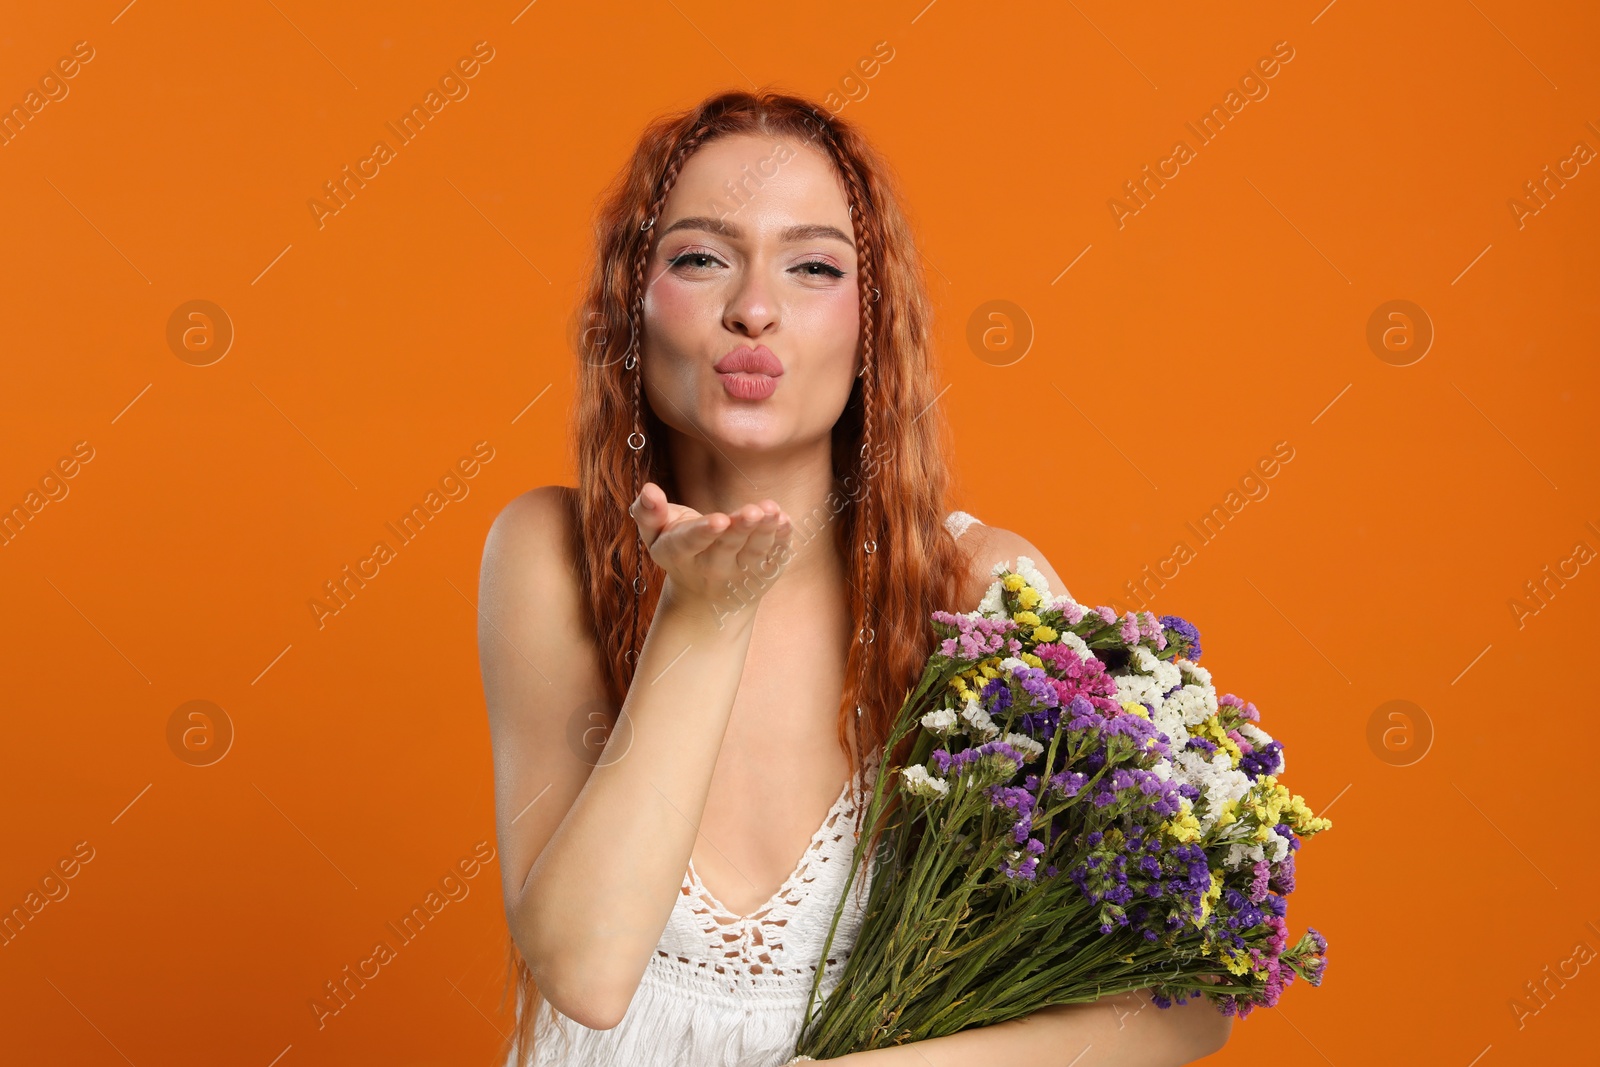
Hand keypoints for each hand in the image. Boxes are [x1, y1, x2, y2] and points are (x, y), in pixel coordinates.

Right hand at [628, 481, 793, 622]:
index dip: (703, 532)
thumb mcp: (655, 535)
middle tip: (752, 511)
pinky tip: (786, 521)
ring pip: (754, 552)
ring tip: (772, 511)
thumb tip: (648, 490)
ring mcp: (740, 573)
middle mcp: (710, 568)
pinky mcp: (764, 573)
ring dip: (765, 531)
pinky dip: (782, 540)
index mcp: (679, 554)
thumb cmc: (679, 551)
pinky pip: (774, 556)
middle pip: (727, 546)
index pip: (690, 543)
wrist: (706, 600)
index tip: (719, 519)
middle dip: (740, 528)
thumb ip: (648, 512)